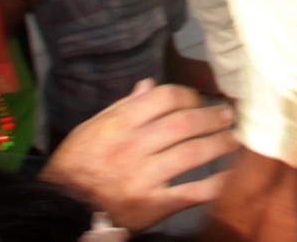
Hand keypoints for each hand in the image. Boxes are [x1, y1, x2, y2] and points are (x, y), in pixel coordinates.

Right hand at [40, 80, 237, 231]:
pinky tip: (228, 175)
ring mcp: (143, 177)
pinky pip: (190, 192)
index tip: (199, 100)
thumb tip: (149, 85)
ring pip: (191, 154)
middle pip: (184, 123)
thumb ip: (122, 107)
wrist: (62, 210)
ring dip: (219, 144)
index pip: (164, 98)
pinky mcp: (151, 205)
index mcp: (119, 125)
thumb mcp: (90, 129)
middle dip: (212, 117)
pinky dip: (214, 183)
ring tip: (233, 140)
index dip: (189, 95)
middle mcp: (133, 148)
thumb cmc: (77, 166)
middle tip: (228, 116)